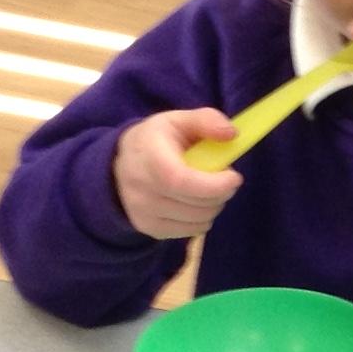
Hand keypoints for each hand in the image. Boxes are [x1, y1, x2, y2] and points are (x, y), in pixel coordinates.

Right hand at [112, 109, 242, 240]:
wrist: (118, 166)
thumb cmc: (155, 141)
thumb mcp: (178, 121)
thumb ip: (206, 121)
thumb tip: (231, 134)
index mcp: (150, 160)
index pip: (182, 182)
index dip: (214, 185)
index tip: (234, 176)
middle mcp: (143, 191)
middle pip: (197, 205)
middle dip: (222, 193)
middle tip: (223, 178)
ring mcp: (145, 214)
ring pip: (199, 220)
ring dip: (213, 206)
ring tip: (207, 188)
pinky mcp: (150, 229)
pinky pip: (191, 231)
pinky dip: (201, 218)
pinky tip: (193, 202)